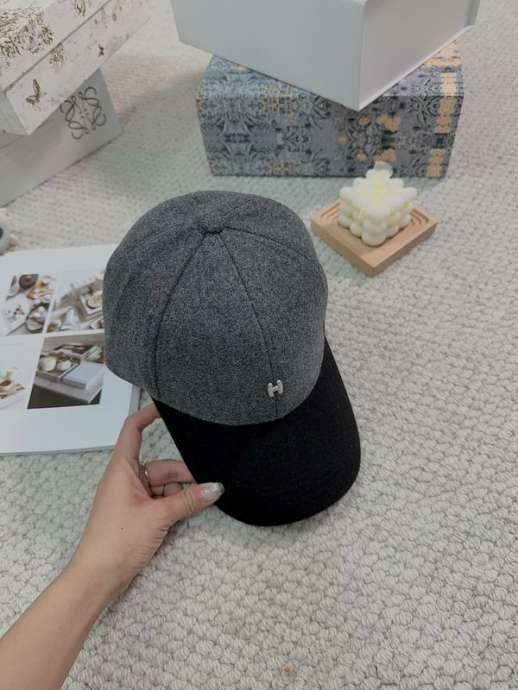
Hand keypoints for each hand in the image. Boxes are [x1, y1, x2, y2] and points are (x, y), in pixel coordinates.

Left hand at [68, 404, 223, 602]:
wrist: (97, 578)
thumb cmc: (118, 540)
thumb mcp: (158, 517)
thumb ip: (188, 500)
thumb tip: (216, 488)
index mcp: (122, 469)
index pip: (133, 430)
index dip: (148, 414)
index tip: (168, 407)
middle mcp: (126, 479)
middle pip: (160, 465)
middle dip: (183, 474)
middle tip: (208, 485)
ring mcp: (131, 497)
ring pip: (163, 485)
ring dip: (181, 493)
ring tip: (199, 503)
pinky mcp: (136, 514)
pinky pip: (160, 500)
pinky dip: (174, 505)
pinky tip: (189, 511)